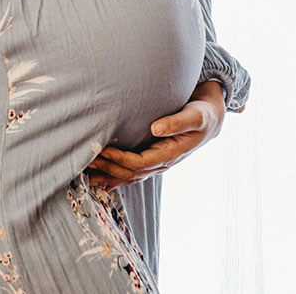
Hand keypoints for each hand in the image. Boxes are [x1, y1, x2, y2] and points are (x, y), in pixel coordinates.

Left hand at [86, 80, 226, 191]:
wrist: (209, 120)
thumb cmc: (202, 115)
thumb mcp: (195, 116)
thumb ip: (177, 122)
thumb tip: (156, 128)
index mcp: (171, 155)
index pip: (140, 162)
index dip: (120, 158)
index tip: (103, 150)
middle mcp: (162, 163)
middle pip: (131, 172)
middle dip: (108, 168)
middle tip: (87, 160)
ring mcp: (156, 163)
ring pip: (129, 176)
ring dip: (108, 175)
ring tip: (86, 174)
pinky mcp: (151, 159)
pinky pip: (131, 172)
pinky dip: (115, 177)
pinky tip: (99, 180)